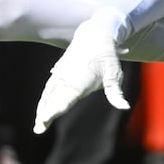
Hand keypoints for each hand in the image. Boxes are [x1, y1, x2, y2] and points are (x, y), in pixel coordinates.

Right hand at [34, 9, 130, 133]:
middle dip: (46, 113)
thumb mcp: (114, 74)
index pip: (66, 98)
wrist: (94, 34)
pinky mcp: (59, 70)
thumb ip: (116, 93)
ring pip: (49, 93)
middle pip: (54, 99)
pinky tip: (42, 107)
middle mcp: (68, 77)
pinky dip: (45, 98)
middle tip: (39, 128)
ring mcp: (61, 73)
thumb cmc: (106, 57)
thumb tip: (125, 107)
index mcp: (80, 81)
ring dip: (42, 108)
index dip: (55, 109)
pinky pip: (49, 87)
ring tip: (39, 123)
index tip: (45, 118)